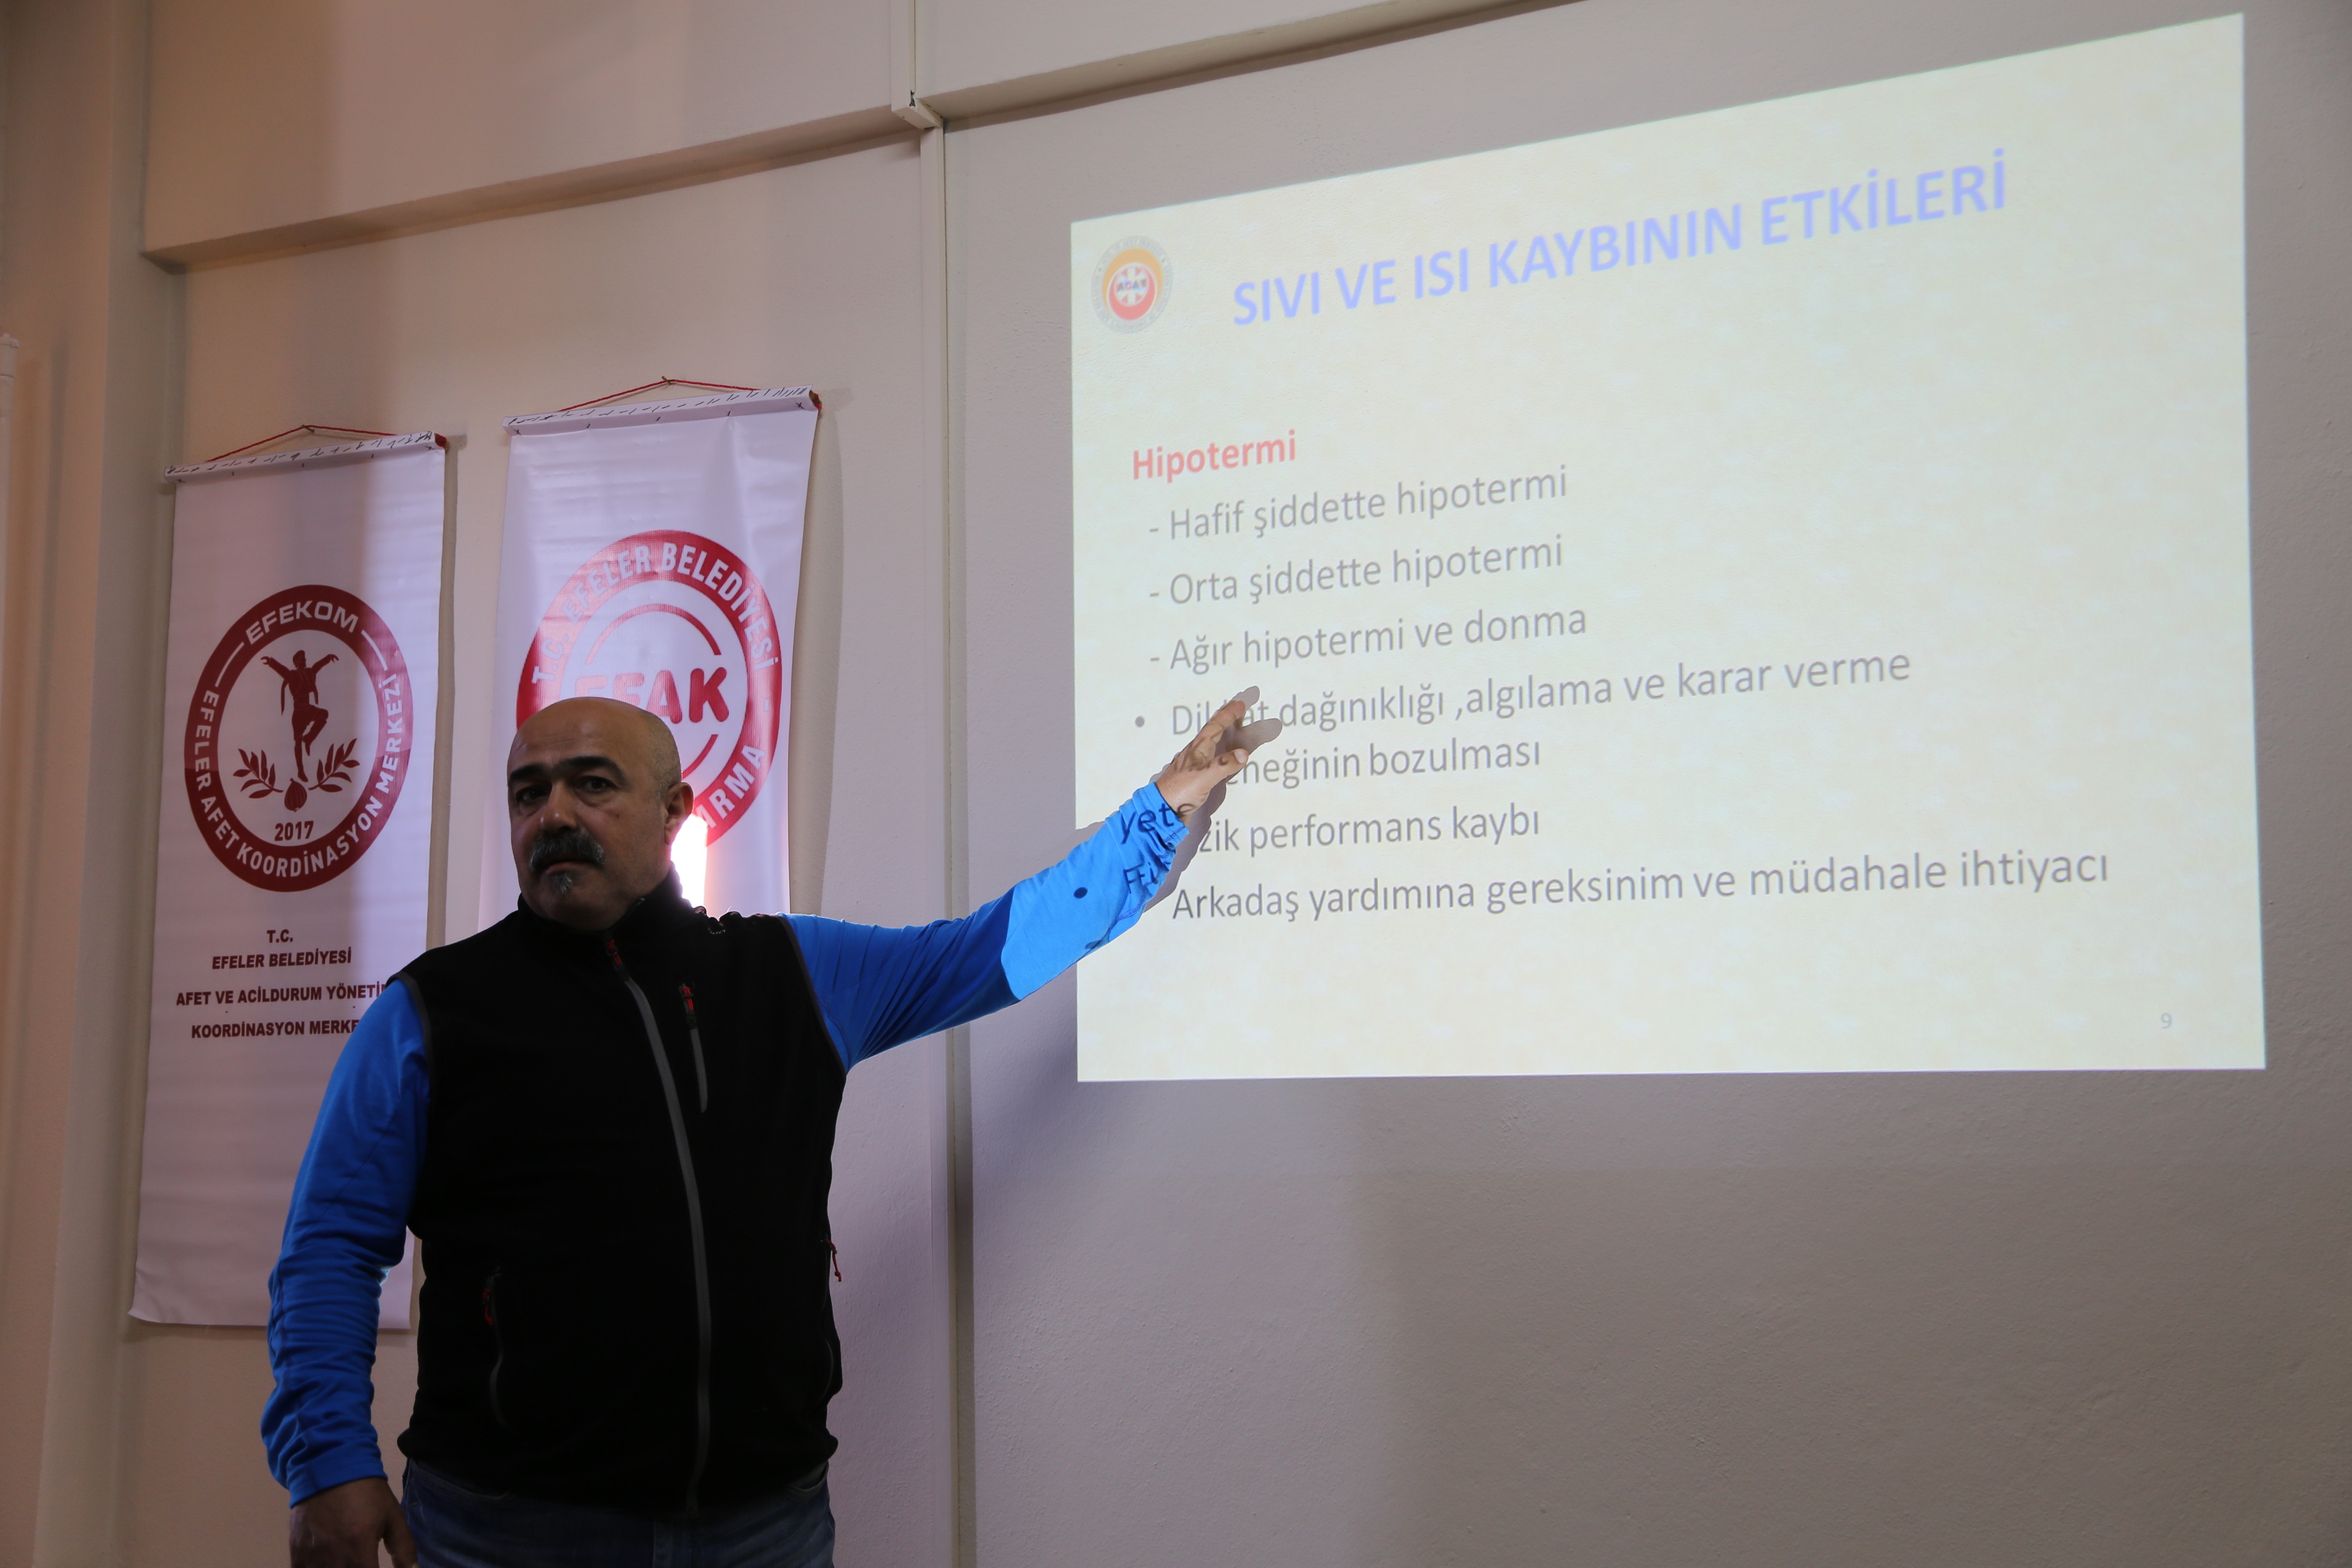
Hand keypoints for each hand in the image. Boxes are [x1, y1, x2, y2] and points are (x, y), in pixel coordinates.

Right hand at [289, 1476, 413, 1567]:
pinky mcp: (296, 1552)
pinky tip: (327, 1563)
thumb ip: (404, 1548)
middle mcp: (333, 1557)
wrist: (330, 1468)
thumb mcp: (392, 1516)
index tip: (376, 1567)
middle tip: (363, 1563)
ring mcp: (311, 1556)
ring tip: (348, 1562)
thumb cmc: (367, 1493)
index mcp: (359, 1547)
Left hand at [1155, 688, 1282, 818]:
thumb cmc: (1180, 791)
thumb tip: (1242, 754)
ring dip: (1222, 733)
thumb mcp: (1204, 777)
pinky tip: (1221, 756)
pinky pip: (1212, 757)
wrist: (1163, 809)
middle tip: (1237, 708)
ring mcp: (1195, 764)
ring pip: (1211, 742)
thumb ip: (1223, 765)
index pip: (1214, 727)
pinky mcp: (1195, 776)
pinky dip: (1221, 751)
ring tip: (1231, 727)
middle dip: (1225, 719)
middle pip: (1212, 731)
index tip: (1239, 704)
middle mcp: (1196, 753)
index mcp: (1197, 749)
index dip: (1227, 715)